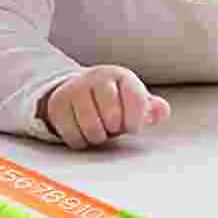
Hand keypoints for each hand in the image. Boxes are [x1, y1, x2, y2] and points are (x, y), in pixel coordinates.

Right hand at [39, 66, 171, 148]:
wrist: (79, 92)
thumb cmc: (116, 102)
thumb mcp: (136, 103)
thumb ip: (152, 109)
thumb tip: (161, 109)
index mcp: (120, 76)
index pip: (134, 99)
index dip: (135, 120)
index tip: (132, 126)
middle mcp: (95, 78)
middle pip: (112, 116)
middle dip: (114, 128)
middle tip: (112, 125)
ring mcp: (73, 89)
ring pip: (91, 128)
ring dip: (98, 136)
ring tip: (99, 129)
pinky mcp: (56, 104)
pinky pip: (73, 135)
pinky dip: (80, 140)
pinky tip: (83, 131)